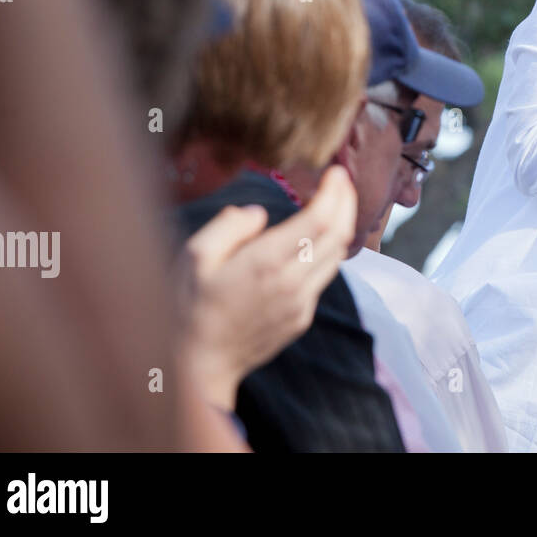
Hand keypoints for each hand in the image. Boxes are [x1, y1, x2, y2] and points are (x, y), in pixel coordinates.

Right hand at [179, 164, 356, 409]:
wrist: (199, 364)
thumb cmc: (189, 306)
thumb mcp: (194, 256)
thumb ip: (229, 226)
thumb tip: (260, 214)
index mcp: (266, 264)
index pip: (319, 220)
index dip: (334, 192)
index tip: (336, 172)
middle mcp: (292, 284)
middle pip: (338, 235)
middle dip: (346, 202)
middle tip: (341, 180)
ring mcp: (301, 304)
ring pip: (337, 257)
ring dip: (342, 225)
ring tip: (335, 202)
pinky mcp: (302, 317)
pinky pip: (325, 276)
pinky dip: (329, 250)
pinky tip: (318, 237)